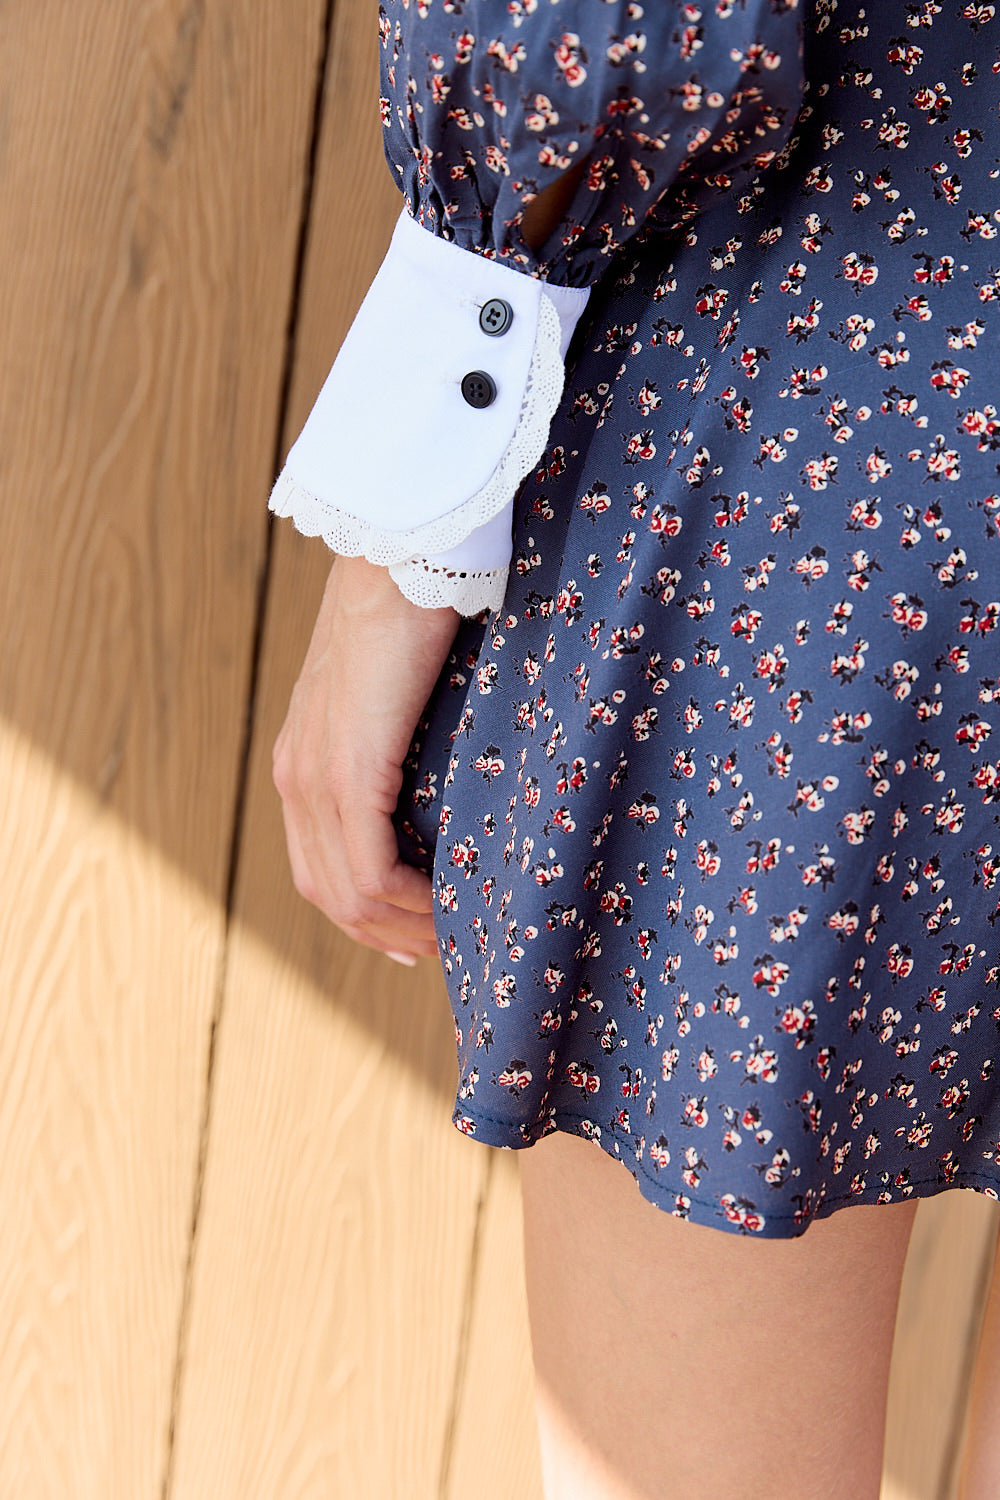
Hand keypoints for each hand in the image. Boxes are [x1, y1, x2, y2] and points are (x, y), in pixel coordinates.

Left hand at [273, 555, 459, 963]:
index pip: (320, 865)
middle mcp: (296, 776)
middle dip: (386, 933)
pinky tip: (444, 906)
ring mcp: (314, 776)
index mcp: (304, 760)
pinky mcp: (346, 770)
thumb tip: (446, 786)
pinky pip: (366, 870)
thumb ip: (404, 745)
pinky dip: (406, 903)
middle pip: (327, 893)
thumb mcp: (402, 696)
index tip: (416, 937)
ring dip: (401, 928)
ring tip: (453, 937)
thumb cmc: (420, 611)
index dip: (366, 916)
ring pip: (345, 894)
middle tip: (443, 950)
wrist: (404, 552)